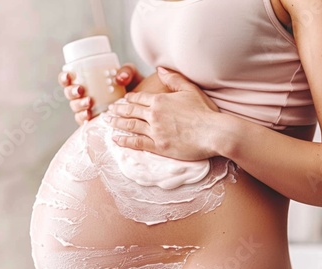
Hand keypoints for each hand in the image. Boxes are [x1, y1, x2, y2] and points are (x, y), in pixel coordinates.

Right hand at [58, 63, 142, 124]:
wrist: (141, 103)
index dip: (64, 77)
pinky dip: (83, 117)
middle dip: (71, 91)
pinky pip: (82, 120)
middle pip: (69, 93)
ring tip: (89, 102)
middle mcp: (83, 95)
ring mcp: (87, 108)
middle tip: (80, 90)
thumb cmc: (132, 86)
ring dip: (79, 104)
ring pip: (75, 106)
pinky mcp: (93, 119)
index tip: (68, 75)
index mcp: (87, 81)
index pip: (69, 79)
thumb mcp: (131, 74)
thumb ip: (127, 71)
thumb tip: (120, 77)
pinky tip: (88, 115)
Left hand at [106, 67, 220, 160]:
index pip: (139, 98)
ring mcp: (155, 131)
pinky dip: (124, 141)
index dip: (129, 99)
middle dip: (118, 110)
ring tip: (108, 122)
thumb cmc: (205, 112)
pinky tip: (116, 139)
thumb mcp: (190, 90)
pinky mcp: (158, 146)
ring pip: (130, 126)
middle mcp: (154, 114)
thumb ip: (173, 79)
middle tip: (109, 111)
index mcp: (160, 100)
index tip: (122, 101)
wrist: (214, 133)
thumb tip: (159, 69)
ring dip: (117, 123)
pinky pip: (136, 142)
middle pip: (130, 111)